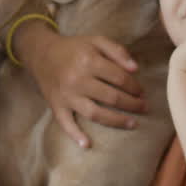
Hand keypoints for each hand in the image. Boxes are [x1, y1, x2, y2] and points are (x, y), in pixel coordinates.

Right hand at [18, 23, 146, 148]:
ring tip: (133, 124)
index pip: (119, 78)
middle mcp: (78, 80)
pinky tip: (87, 144)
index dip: (134, 86)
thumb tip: (135, 69)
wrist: (42, 54)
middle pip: (111, 97)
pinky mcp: (56, 106)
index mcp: (89, 61)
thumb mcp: (96, 40)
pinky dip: (75, 135)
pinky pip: (66, 123)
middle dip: (132, 104)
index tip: (142, 91)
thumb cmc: (74, 48)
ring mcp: (67, 96)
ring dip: (116, 121)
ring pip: (95, 113)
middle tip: (144, 107)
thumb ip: (117, 51)